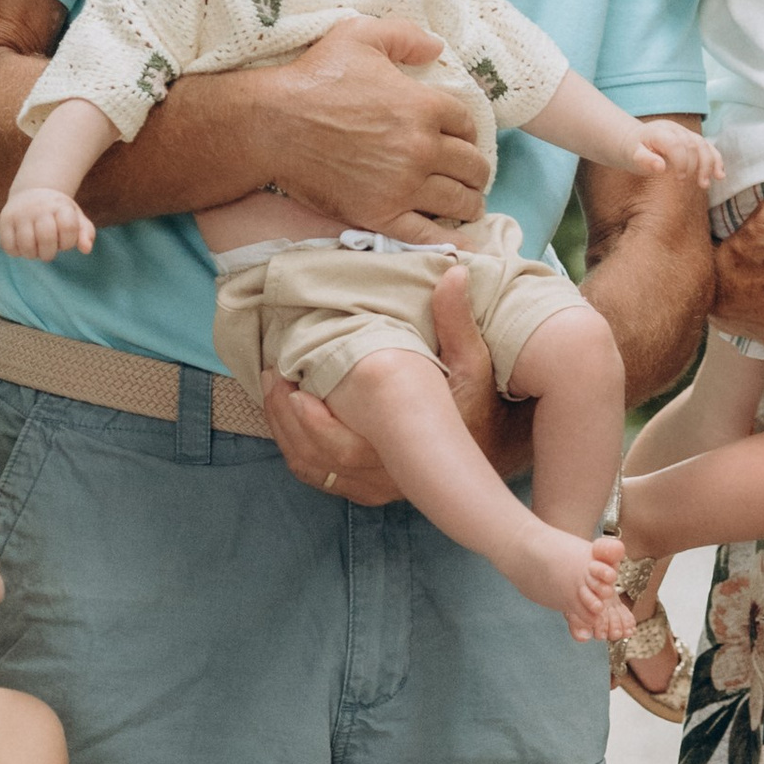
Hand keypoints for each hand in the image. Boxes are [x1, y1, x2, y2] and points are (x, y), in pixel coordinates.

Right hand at [0, 186, 95, 260]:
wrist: (32, 193)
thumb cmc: (58, 213)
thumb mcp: (76, 218)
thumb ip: (86, 233)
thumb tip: (86, 249)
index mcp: (59, 205)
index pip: (68, 228)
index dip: (68, 242)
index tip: (64, 241)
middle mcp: (39, 207)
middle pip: (46, 238)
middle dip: (49, 252)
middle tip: (48, 250)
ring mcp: (20, 213)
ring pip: (26, 245)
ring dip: (33, 254)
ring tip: (35, 248)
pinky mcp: (4, 220)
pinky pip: (9, 246)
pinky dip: (17, 252)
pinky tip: (22, 245)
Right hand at [255, 19, 491, 238]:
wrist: (273, 125)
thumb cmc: (314, 77)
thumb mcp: (360, 35)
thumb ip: (405, 36)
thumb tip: (437, 48)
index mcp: (423, 106)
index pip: (467, 125)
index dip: (467, 133)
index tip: (462, 141)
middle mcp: (422, 148)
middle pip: (471, 166)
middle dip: (476, 172)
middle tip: (473, 177)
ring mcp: (403, 185)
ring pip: (457, 201)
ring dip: (469, 204)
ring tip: (469, 206)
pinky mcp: (381, 213)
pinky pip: (427, 235)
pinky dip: (448, 241)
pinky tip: (461, 244)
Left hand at [264, 263, 526, 500]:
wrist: (490, 456)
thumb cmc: (480, 407)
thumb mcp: (474, 364)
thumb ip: (457, 322)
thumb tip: (453, 273)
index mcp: (404, 451)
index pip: (341, 449)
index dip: (308, 423)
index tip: (291, 387)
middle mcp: (384, 478)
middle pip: (315, 459)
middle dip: (284, 419)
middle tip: (273, 377)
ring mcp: (373, 488)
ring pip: (312, 469)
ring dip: (285, 432)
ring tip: (274, 389)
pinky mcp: (367, 490)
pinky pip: (321, 477)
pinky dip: (298, 449)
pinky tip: (288, 417)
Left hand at [634, 117, 723, 189]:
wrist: (634, 140)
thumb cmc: (633, 151)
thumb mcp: (632, 157)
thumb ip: (644, 160)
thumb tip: (660, 167)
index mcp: (659, 132)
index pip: (677, 145)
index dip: (682, 162)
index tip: (680, 179)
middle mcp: (674, 129)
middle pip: (693, 144)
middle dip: (698, 166)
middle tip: (698, 185)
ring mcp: (684, 132)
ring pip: (704, 144)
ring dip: (710, 165)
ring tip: (707, 184)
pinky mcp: (691, 138)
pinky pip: (707, 146)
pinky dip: (715, 160)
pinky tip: (719, 175)